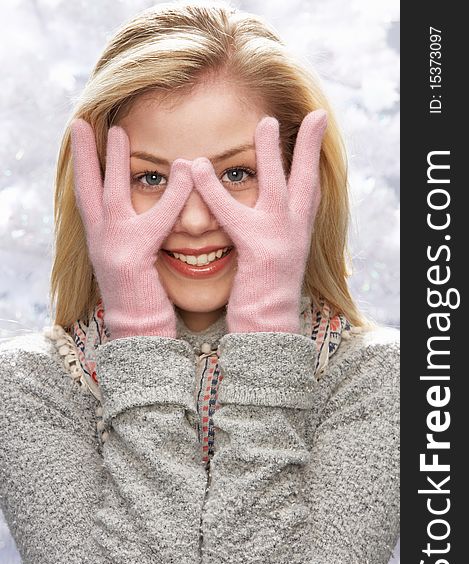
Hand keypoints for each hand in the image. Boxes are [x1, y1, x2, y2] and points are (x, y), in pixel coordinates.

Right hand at [71, 119, 193, 339]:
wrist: (141, 333)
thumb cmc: (143, 299)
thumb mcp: (137, 262)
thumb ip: (139, 236)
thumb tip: (145, 218)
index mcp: (103, 240)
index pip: (90, 197)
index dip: (85, 168)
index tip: (83, 139)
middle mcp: (101, 241)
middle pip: (88, 189)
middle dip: (84, 155)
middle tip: (83, 120)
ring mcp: (113, 249)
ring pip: (112, 197)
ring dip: (114, 163)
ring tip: (117, 131)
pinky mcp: (132, 260)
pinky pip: (154, 222)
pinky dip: (169, 198)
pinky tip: (181, 170)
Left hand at [190, 109, 326, 333]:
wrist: (266, 327)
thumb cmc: (263, 293)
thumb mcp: (272, 256)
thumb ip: (270, 231)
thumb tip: (269, 212)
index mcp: (296, 232)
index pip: (309, 189)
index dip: (313, 159)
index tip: (318, 129)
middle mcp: (294, 233)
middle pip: (307, 180)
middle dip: (308, 146)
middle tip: (315, 113)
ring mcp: (280, 241)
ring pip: (278, 188)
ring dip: (272, 154)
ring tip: (265, 122)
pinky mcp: (259, 253)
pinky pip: (235, 216)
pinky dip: (215, 192)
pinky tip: (200, 168)